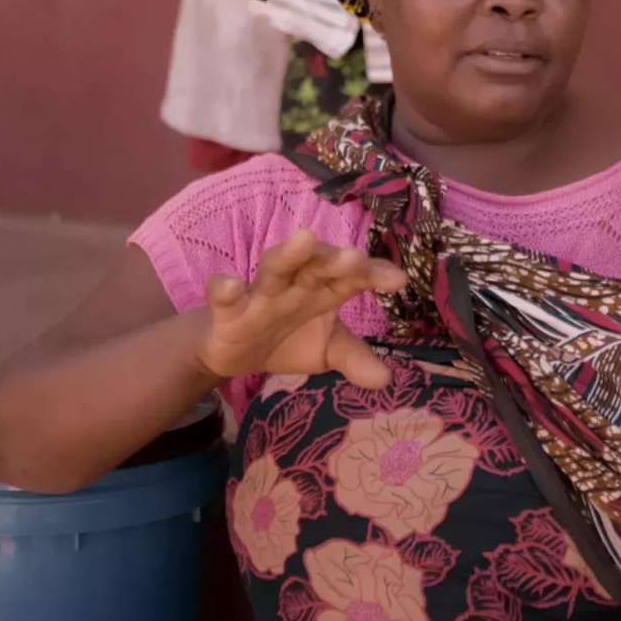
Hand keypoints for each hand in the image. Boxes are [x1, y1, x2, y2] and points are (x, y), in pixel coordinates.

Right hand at [195, 229, 405, 386]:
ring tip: (303, 240)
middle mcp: (296, 285)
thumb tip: (385, 380)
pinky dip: (223, 288)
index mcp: (325, 290)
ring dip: (288, 254)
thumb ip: (354, 359)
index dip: (374, 275)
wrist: (235, 352)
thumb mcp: (326, 351)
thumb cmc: (290, 339)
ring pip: (275, 267)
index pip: (353, 278)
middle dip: (335, 259)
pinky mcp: (228, 311)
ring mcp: (261, 294)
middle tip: (354, 256)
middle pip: (317, 265)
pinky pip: (223, 297)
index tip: (398, 280)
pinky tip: (228, 285)